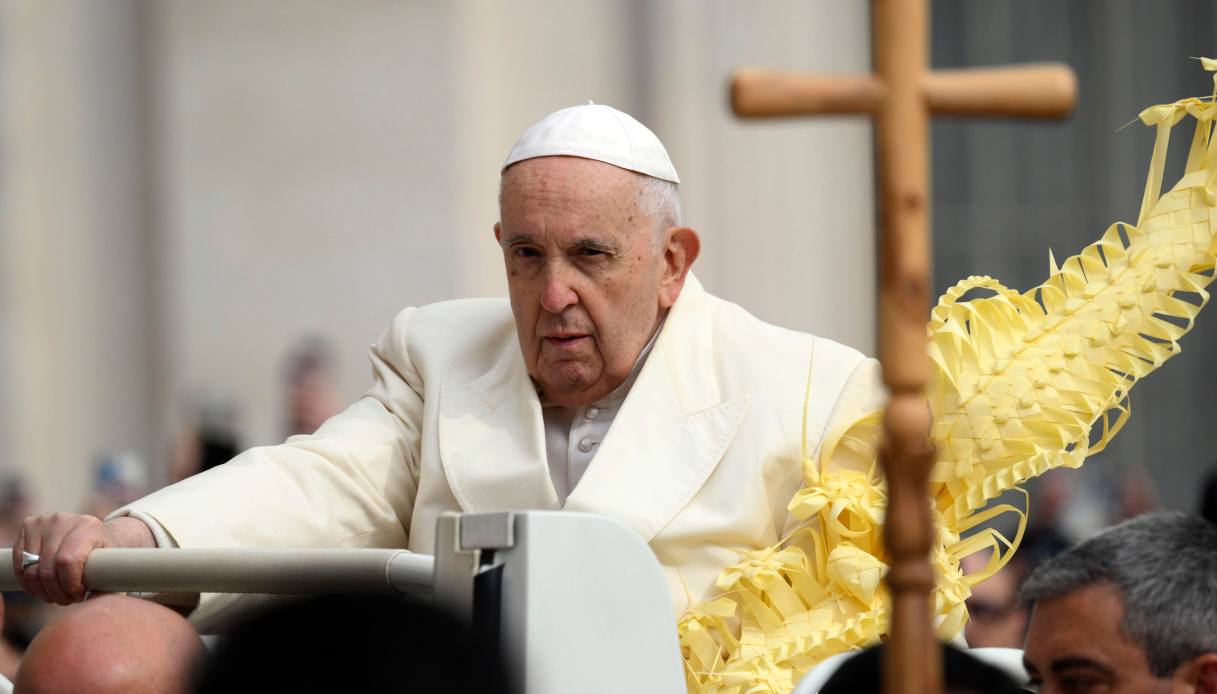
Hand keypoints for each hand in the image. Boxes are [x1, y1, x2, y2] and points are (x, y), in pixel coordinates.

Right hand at [12, 514, 154, 604]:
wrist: (93, 535)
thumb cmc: (104, 555)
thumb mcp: (112, 567)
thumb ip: (106, 586)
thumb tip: (96, 606)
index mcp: (89, 526)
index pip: (68, 561)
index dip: (70, 585)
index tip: (79, 595)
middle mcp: (63, 520)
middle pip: (47, 569)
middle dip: (57, 592)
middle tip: (68, 599)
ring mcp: (43, 522)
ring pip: (31, 570)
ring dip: (42, 590)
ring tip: (57, 593)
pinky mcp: (27, 527)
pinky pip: (19, 565)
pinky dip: (29, 582)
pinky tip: (43, 586)